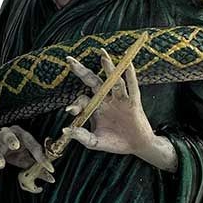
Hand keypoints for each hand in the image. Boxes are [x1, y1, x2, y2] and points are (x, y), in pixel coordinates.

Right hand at [0, 125, 54, 186]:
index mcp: (19, 134)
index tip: (50, 168)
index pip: (31, 143)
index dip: (40, 156)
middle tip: (15, 146)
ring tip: (1, 164)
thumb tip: (50, 178)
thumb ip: (36, 165)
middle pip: (7, 136)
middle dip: (11, 139)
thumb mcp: (24, 155)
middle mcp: (5, 136)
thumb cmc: (11, 150)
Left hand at [63, 50, 177, 171]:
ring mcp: (120, 99)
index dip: (76, 104)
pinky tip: (127, 64)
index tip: (71, 110)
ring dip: (108, 68)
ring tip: (102, 55)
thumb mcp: (95, 142)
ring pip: (113, 81)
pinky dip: (130, 75)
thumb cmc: (114, 142)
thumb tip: (65, 130)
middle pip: (92, 81)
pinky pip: (132, 86)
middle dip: (81, 71)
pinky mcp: (133, 102)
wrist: (136, 147)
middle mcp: (106, 99)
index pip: (82, 99)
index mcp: (95, 107)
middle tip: (70, 60)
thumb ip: (81, 136)